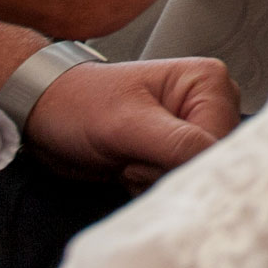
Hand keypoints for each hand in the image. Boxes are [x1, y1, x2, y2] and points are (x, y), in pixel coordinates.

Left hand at [24, 55, 237, 188]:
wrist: (47, 115)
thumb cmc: (79, 105)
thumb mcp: (125, 123)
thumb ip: (176, 142)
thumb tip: (217, 162)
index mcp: (208, 81)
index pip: (220, 140)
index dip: (181, 160)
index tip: (142, 154)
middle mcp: (209, 103)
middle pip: (210, 161)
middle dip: (166, 171)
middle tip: (131, 156)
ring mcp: (193, 128)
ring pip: (193, 176)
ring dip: (155, 180)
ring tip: (127, 160)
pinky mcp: (176, 151)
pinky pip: (178, 183)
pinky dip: (150, 186)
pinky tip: (128, 169)